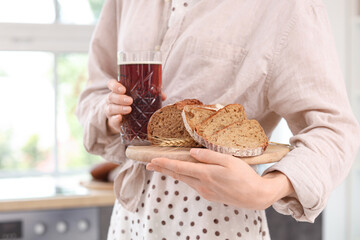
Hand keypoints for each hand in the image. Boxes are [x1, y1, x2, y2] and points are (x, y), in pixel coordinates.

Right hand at [106, 79, 166, 134]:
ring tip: (129, 109)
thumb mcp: (139, 99)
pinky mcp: (113, 121)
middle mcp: (112, 100)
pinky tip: (120, 118)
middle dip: (120, 98)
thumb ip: (150, 95)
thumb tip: (163, 95)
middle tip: (130, 100)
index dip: (115, 86)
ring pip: (111, 108)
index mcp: (118, 91)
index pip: (111, 84)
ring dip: (120, 108)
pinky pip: (112, 120)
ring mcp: (111, 110)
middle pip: (112, 96)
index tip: (123, 89)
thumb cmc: (132, 105)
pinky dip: (116, 119)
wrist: (123, 121)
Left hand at [146, 148, 293, 209]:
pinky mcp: (209, 195)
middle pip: (178, 175)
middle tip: (149, 164)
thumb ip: (209, 156)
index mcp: (206, 174)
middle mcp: (202, 185)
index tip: (152, 160)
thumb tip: (192, 152)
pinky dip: (184, 177)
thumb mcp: (228, 160)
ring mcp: (205, 191)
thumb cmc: (244, 176)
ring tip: (161, 167)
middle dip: (162, 169)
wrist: (255, 196)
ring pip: (184, 180)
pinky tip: (182, 173)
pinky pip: (192, 184)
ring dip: (172, 173)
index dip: (165, 163)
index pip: (179, 168)